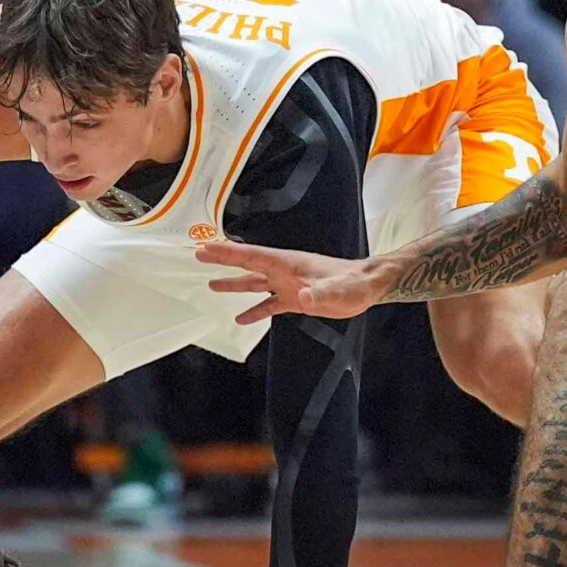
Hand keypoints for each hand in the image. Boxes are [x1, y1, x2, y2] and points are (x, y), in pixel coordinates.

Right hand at [198, 239, 381, 325]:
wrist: (367, 287)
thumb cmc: (353, 283)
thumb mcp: (337, 289)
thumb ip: (319, 292)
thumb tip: (301, 296)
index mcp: (286, 263)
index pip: (250, 255)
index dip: (226, 252)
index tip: (204, 247)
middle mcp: (283, 271)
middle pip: (246, 264)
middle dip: (223, 260)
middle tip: (199, 256)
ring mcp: (288, 284)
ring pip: (254, 283)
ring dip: (234, 284)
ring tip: (211, 287)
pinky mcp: (296, 299)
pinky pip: (269, 304)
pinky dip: (255, 311)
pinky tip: (241, 319)